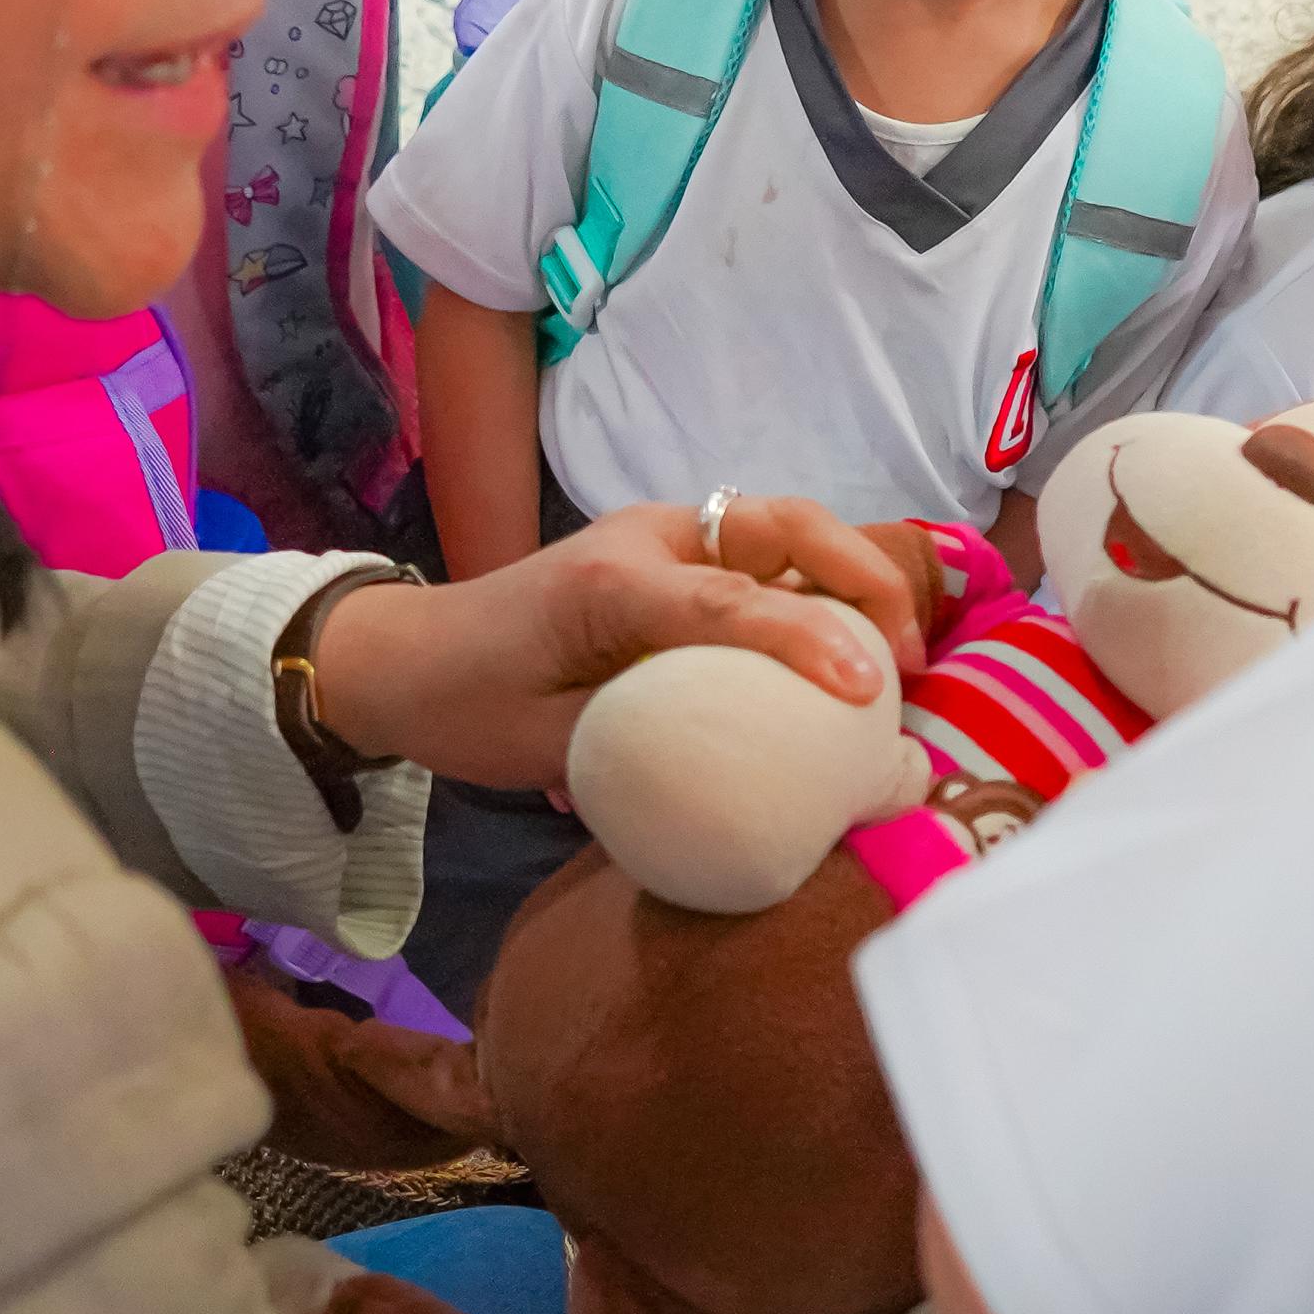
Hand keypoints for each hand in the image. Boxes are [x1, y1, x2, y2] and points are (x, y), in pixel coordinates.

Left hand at [306, 498, 925, 794]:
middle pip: (785, 525)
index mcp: (610, 584)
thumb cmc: (466, 703)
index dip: (808, 640)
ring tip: (899, 651)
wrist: (402, 654)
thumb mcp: (544, 748)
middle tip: (911, 658)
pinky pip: (765, 554)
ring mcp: (663, 538)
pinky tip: (850, 643)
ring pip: (785, 526)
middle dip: (863, 576)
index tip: (871, 689)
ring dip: (853, 572)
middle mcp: (648, 541)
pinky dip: (821, 585)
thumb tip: (744, 788)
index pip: (732, 603)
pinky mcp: (671, 553)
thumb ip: (641, 753)